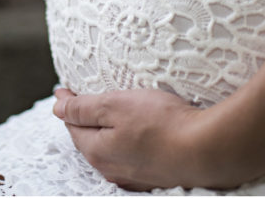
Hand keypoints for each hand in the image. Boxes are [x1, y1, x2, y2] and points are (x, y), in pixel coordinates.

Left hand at [53, 88, 264, 190]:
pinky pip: (130, 158)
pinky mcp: (155, 176)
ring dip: (104, 133)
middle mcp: (111, 169)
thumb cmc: (161, 123)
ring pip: (110, 151)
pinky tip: (134, 136)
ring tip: (105, 116)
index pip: (73, 125)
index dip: (67, 104)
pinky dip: (125, 143)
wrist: (207, 150)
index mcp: (97, 151)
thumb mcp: (114, 105)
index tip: (63, 87)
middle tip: (79, 101)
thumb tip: (57, 107)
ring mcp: (134, 176)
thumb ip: (82, 108)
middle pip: (89, 140)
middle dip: (83, 121)